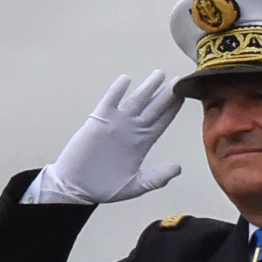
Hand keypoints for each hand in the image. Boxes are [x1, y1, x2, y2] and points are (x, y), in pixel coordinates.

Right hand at [36, 72, 184, 203]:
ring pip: (135, 101)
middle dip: (166, 94)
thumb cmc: (103, 187)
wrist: (75, 187)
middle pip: (153, 108)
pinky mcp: (98, 122)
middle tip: (179, 80)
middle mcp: (131, 130)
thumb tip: (177, 168)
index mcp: (141, 143)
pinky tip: (125, 80)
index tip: (185, 96)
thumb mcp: (135, 186)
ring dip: (147, 88)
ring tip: (159, 75)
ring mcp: (115, 124)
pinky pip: (109, 102)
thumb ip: (156, 178)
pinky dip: (116, 91)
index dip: (173, 109)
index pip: (162, 121)